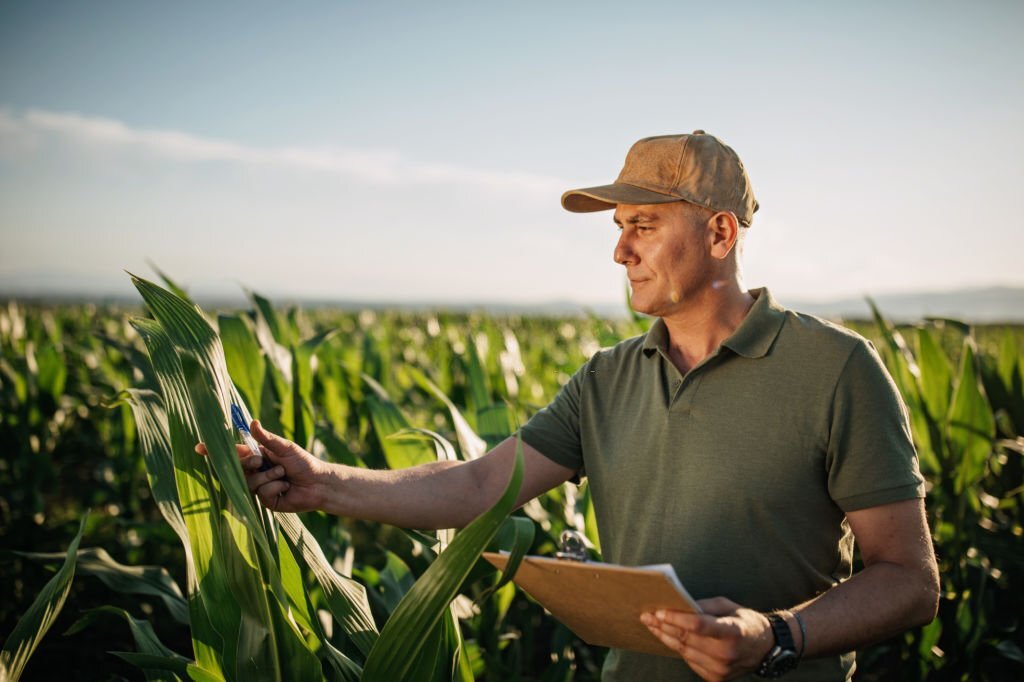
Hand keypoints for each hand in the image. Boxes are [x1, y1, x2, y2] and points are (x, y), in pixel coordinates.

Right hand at [195, 420, 329, 512]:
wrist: (318, 483)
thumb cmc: (303, 462)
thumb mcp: (285, 447)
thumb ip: (266, 438)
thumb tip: (252, 422)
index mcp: (256, 456)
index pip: (233, 453)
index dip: (214, 452)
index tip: (200, 447)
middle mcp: (254, 472)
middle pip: (237, 468)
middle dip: (249, 463)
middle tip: (261, 461)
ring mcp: (258, 488)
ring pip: (249, 482)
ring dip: (269, 476)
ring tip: (283, 474)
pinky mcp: (265, 502)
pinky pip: (261, 494)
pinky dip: (275, 487)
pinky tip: (286, 487)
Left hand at [641, 597, 773, 681]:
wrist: (765, 649)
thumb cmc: (745, 622)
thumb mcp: (728, 606)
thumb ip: (704, 606)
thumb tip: (679, 606)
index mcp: (733, 631)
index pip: (699, 625)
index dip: (676, 618)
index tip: (658, 611)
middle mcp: (727, 653)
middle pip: (687, 639)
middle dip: (663, 626)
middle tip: (646, 616)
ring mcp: (721, 669)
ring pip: (684, 651)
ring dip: (665, 638)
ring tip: (651, 625)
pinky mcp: (716, 678)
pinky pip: (690, 661)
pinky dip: (678, 649)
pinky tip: (666, 638)